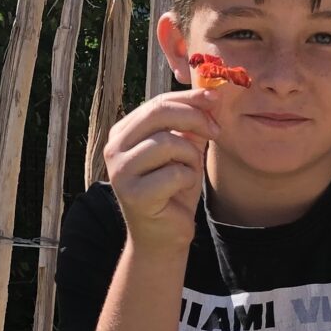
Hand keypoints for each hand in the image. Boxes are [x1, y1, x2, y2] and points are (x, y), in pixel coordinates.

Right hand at [102, 90, 219, 257]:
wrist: (163, 236)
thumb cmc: (173, 190)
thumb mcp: (184, 151)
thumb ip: (192, 125)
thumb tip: (210, 94)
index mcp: (123, 132)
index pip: (158, 103)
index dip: (190, 98)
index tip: (215, 99)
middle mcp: (114, 148)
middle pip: (158, 114)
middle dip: (194, 118)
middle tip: (215, 131)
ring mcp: (120, 172)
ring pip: (167, 142)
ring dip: (190, 156)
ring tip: (189, 171)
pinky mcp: (133, 195)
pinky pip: (174, 173)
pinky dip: (187, 179)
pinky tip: (181, 189)